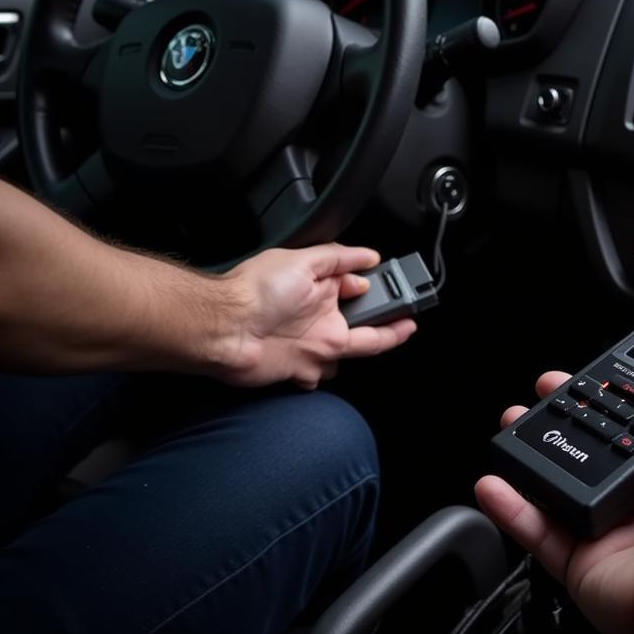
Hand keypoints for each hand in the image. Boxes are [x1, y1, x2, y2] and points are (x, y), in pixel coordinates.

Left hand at [219, 244, 415, 388]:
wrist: (224, 329)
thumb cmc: (253, 291)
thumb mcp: (302, 260)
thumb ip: (338, 258)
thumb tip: (367, 256)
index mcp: (321, 290)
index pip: (361, 290)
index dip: (382, 289)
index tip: (401, 288)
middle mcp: (318, 318)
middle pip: (367, 324)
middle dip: (391, 322)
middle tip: (409, 316)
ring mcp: (310, 346)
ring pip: (350, 352)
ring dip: (362, 349)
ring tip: (388, 336)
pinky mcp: (300, 370)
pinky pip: (322, 377)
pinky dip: (325, 374)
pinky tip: (329, 366)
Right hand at [475, 366, 633, 633]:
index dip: (625, 395)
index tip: (598, 371)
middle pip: (605, 451)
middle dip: (572, 417)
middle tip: (548, 392)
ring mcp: (626, 536)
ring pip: (567, 489)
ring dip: (533, 457)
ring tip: (512, 424)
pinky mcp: (592, 568)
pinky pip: (541, 535)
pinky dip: (511, 510)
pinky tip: (494, 481)